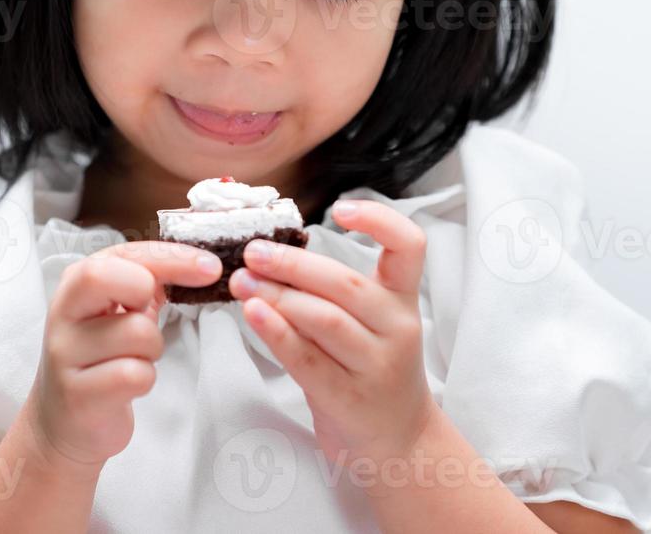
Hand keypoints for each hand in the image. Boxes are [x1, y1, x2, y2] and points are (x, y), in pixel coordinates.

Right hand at [22, 240, 221, 475]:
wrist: (64, 424)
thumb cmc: (99, 359)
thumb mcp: (116, 312)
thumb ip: (143, 284)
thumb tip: (195, 265)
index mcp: (75, 285)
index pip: (123, 254)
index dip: (170, 257)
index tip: (209, 267)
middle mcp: (63, 314)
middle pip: (104, 276)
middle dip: (145, 294)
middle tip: (146, 315)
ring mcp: (66, 354)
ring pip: (137, 332)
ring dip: (152, 348)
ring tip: (133, 358)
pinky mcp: (78, 395)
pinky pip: (135, 375)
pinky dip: (145, 379)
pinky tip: (127, 385)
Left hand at [228, 199, 436, 469]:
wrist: (399, 441)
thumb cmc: (369, 369)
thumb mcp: (366, 324)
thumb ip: (330, 291)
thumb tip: (269, 253)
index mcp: (401, 299)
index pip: (409, 246)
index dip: (379, 220)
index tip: (339, 208)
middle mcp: (396, 327)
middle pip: (346, 284)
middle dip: (293, 263)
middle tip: (253, 251)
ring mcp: (376, 365)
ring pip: (324, 319)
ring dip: (277, 295)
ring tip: (241, 280)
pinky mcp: (349, 398)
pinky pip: (307, 359)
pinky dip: (275, 333)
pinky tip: (251, 313)